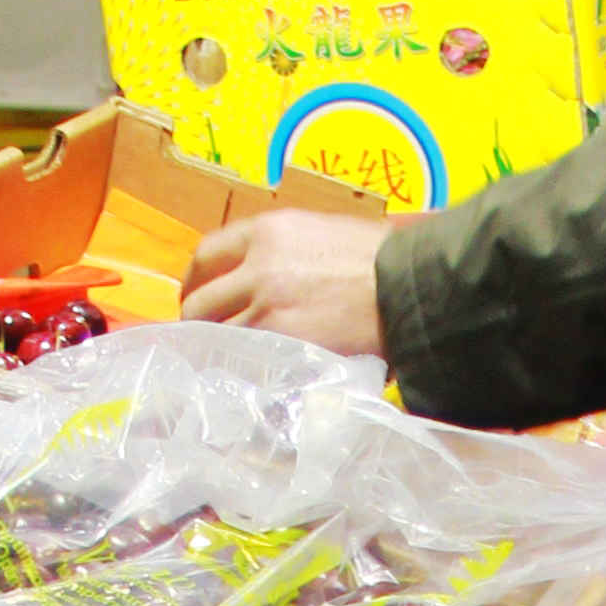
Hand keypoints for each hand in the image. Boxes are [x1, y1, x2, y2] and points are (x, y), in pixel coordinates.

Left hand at [182, 200, 391, 364]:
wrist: (410, 287)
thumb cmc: (382, 260)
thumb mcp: (325, 233)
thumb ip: (286, 251)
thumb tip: (270, 274)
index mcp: (267, 231)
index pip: (206, 254)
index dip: (195, 281)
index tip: (198, 296)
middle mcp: (257, 266)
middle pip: (200, 302)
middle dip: (198, 324)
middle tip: (208, 340)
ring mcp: (266, 308)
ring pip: (218, 336)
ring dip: (220, 352)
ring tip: (235, 362)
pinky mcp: (283, 342)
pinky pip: (246, 360)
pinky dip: (244, 369)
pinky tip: (255, 374)